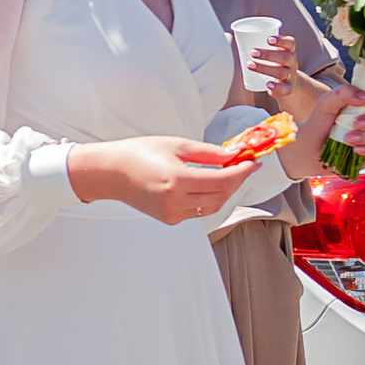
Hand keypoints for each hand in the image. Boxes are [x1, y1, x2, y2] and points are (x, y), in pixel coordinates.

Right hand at [68, 136, 259, 225]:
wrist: (111, 173)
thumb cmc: (138, 154)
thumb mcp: (176, 145)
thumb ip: (208, 152)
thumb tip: (234, 155)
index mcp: (177, 180)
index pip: (222, 180)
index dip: (242, 172)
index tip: (253, 162)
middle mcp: (176, 201)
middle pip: (221, 194)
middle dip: (237, 180)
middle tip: (243, 165)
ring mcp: (173, 213)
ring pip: (213, 205)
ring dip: (225, 190)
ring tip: (228, 173)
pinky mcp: (170, 219)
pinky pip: (199, 210)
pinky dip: (209, 197)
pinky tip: (209, 183)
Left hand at [251, 32, 301, 106]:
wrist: (292, 87)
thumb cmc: (275, 65)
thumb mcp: (272, 55)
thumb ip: (255, 45)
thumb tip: (226, 36)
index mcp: (288, 52)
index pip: (290, 43)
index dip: (281, 40)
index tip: (268, 39)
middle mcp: (292, 63)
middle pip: (285, 57)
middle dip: (268, 54)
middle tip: (253, 52)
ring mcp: (291, 77)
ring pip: (281, 72)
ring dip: (265, 68)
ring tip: (250, 65)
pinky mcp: (289, 90)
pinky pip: (285, 89)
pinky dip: (277, 88)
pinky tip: (267, 85)